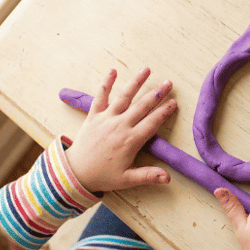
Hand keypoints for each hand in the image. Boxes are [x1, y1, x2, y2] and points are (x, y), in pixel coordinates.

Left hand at [65, 67, 176, 192]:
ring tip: (146, 69)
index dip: (164, 112)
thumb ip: (148, 176)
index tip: (174, 102)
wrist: (76, 173)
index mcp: (130, 140)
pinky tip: (113, 71)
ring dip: (136, 82)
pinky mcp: (94, 116)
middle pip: (142, 106)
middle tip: (168, 83)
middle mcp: (120, 125)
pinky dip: (106, 84)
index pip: (152, 122)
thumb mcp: (127, 180)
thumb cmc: (103, 176)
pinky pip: (100, 97)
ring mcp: (106, 119)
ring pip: (124, 97)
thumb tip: (168, 178)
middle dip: (157, 93)